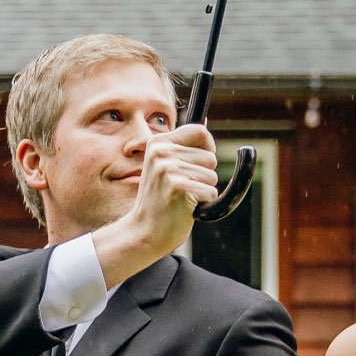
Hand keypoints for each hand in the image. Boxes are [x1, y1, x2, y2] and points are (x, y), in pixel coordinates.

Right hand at [90, 125, 219, 287]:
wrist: (144, 232)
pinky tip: (184, 208)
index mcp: (158, 143)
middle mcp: (162, 152)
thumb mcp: (165, 166)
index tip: (198, 164)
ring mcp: (169, 170)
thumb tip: (207, 124)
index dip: (208, 148)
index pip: (200, 131)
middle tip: (182, 188)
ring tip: (181, 198)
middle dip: (204, 175)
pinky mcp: (180, 188)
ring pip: (212, 176)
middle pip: (210, 157)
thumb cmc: (160, 201)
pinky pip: (211, 192)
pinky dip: (203, 204)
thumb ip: (183, 148)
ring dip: (203, 190)